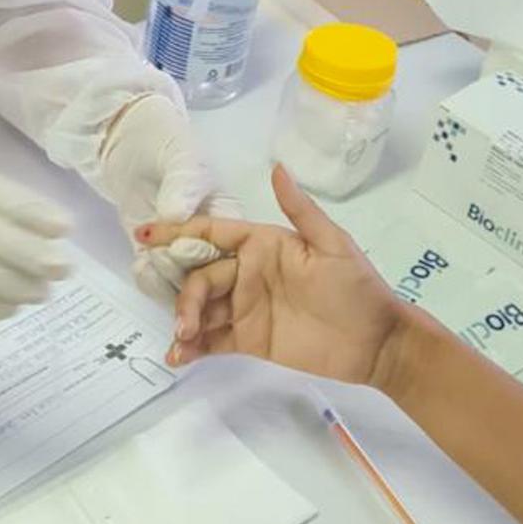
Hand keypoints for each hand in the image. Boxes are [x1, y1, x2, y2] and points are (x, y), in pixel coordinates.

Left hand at [98, 95, 240, 302]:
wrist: (127, 140)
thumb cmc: (165, 142)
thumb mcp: (181, 159)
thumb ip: (183, 188)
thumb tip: (177, 216)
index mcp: (228, 216)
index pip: (228, 250)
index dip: (206, 255)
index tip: (181, 247)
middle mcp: (211, 240)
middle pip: (207, 275)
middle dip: (183, 273)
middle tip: (159, 255)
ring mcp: (181, 250)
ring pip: (181, 284)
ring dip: (164, 279)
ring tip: (147, 258)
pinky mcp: (154, 253)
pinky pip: (156, 280)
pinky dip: (149, 279)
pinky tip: (140, 264)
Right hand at [137, 164, 403, 386]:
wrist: (377, 342)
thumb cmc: (356, 287)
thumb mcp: (332, 244)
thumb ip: (300, 210)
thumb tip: (277, 167)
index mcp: (261, 244)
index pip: (211, 233)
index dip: (177, 231)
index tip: (145, 234)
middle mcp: (247, 272)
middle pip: (201, 276)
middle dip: (185, 295)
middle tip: (184, 321)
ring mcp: (245, 307)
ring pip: (201, 308)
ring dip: (184, 321)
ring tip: (181, 340)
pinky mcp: (248, 339)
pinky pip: (213, 339)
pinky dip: (192, 347)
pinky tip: (179, 356)